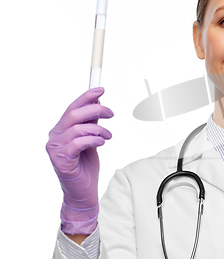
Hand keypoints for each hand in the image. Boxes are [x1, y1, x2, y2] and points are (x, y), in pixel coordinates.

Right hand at [46, 87, 113, 233]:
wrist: (83, 191)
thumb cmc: (86, 166)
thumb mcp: (92, 139)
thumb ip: (91, 123)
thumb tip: (98, 102)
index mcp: (61, 130)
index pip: (72, 107)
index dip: (86, 97)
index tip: (101, 89)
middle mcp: (55, 137)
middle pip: (75, 114)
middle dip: (97, 110)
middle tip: (111, 114)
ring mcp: (55, 149)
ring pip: (78, 128)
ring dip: (98, 130)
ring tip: (107, 137)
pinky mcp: (60, 160)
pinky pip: (78, 143)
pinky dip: (94, 140)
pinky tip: (101, 143)